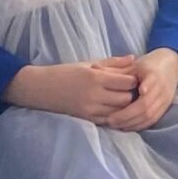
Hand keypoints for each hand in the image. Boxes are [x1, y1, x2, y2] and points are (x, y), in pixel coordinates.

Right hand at [4, 58, 141, 123]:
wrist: (44, 88)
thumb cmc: (68, 72)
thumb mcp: (90, 63)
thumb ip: (113, 63)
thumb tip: (133, 58)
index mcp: (96, 77)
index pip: (127, 82)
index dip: (133, 80)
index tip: (132, 77)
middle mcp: (94, 94)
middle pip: (126, 98)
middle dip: (131, 94)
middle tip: (130, 90)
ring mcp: (90, 109)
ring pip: (119, 111)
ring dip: (123, 106)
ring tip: (122, 99)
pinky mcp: (86, 118)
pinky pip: (108, 120)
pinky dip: (114, 115)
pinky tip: (113, 109)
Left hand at [106, 48, 177, 132]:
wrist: (171, 65)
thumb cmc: (148, 64)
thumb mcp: (135, 64)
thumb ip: (117, 69)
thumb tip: (95, 68)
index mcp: (154, 75)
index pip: (149, 86)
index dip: (141, 95)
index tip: (125, 103)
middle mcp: (162, 89)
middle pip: (146, 107)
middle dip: (127, 116)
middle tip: (110, 120)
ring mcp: (165, 100)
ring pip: (149, 116)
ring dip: (131, 123)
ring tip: (115, 125)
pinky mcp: (165, 108)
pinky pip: (152, 120)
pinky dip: (138, 125)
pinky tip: (126, 126)